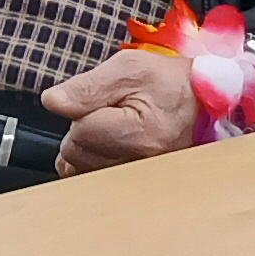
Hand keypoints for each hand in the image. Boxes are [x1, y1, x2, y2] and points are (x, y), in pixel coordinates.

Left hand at [40, 43, 194, 173]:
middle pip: (76, 154)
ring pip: (80, 168)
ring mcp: (136, 179)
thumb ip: (86, 86)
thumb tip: (52, 101)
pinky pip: (91, 179)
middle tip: (111, 111)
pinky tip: (108, 146)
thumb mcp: (128, 68)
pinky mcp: (133, 187)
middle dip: (84, 129)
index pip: (79, 132)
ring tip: (114, 127)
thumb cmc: (167, 83)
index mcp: (137, 134)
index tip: (105, 100)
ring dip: (87, 147)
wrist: (202, 103)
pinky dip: (91, 162)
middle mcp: (138, 164)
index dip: (82, 110)